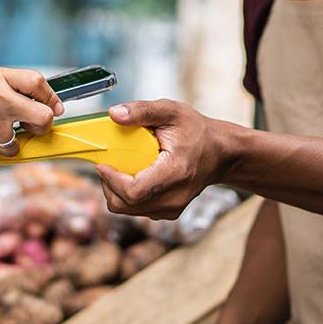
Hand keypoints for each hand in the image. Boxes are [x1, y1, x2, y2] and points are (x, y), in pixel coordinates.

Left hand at [95, 99, 226, 219]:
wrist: (219, 153)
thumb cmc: (196, 131)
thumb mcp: (171, 111)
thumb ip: (142, 110)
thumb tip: (114, 114)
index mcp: (175, 172)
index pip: (133, 191)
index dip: (111, 180)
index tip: (103, 165)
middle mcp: (174, 196)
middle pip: (126, 205)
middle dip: (109, 187)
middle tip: (108, 167)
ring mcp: (173, 208)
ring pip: (129, 211)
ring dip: (117, 192)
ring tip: (121, 170)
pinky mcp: (170, 212)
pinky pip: (139, 211)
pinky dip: (129, 198)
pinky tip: (134, 178)